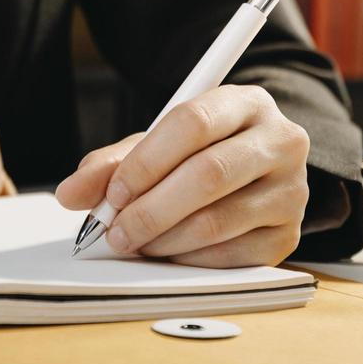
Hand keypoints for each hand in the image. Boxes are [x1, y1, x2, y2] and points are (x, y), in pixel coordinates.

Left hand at [54, 85, 309, 266]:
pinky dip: (188, 259)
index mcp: (246, 103)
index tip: (113, 194)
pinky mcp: (288, 234)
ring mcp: (292, 190)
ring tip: (136, 242)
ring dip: (164, 240)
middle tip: (114, 231)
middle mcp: (281, 141)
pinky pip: (230, 255)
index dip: (146, 162)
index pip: (193, 123)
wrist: (256, 175)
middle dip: (150, 210)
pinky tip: (168, 253)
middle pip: (209, 174)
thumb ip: (112, 165)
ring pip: (218, 221)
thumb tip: (70, 194)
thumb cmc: (200, 154)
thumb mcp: (156, 146)